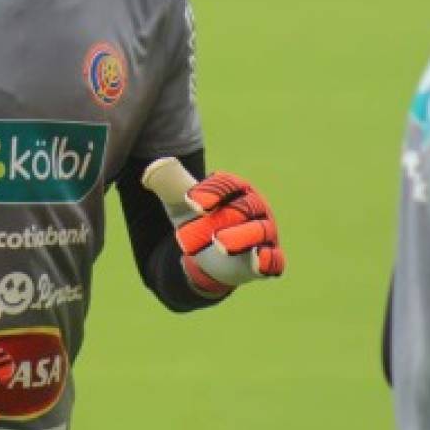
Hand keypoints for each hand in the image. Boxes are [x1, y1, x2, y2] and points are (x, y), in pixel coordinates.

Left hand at [142, 158, 285, 296]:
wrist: (206, 254)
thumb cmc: (196, 219)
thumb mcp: (179, 201)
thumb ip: (169, 182)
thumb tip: (154, 168)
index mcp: (235, 189)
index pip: (228, 184)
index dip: (212, 190)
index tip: (191, 201)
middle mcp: (254, 208)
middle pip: (245, 207)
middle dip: (221, 216)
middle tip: (196, 223)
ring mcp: (263, 233)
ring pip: (259, 231)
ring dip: (240, 237)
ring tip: (219, 243)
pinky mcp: (268, 259)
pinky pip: (274, 259)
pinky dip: (268, 260)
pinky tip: (257, 260)